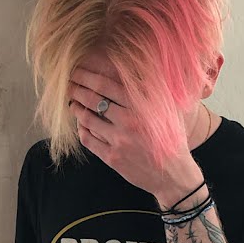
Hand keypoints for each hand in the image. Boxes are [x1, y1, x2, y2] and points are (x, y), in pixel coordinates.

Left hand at [67, 67, 204, 207]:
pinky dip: (82, 128)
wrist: (173, 174)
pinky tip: (81, 123)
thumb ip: (154, 89)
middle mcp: (129, 121)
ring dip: (76, 108)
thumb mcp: (169, 109)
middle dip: (77, 89)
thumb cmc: (172, 139)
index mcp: (141, 105)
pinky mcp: (112, 157)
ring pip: (87, 119)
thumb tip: (138, 67)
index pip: (105, 84)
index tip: (77, 71)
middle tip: (70, 84)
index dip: (87, 76)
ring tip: (73, 102)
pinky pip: (88, 139)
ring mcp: (119, 140)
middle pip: (93, 99)